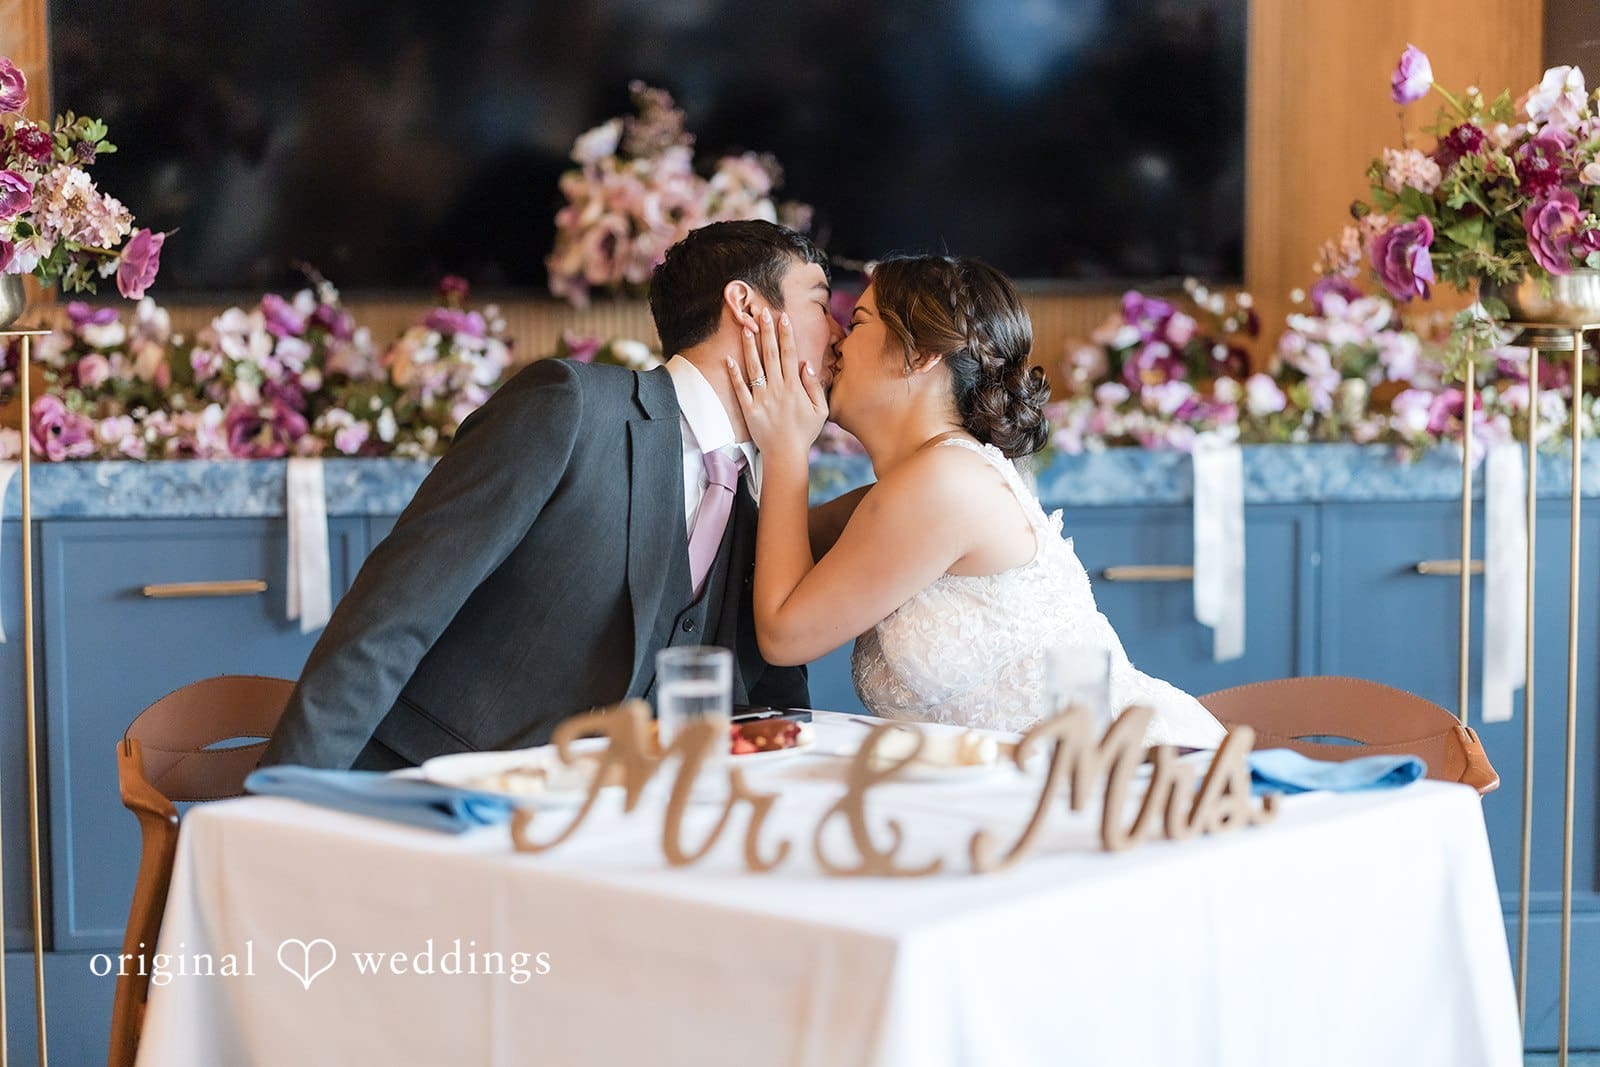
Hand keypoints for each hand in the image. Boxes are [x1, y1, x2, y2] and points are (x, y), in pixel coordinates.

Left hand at [727, 308, 827, 456]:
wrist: (786, 455)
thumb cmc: (805, 433)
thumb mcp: (821, 410)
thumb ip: (814, 385)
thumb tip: (806, 363)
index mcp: (794, 387)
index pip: (789, 354)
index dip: (786, 334)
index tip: (783, 317)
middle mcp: (777, 388)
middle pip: (771, 354)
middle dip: (767, 331)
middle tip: (762, 312)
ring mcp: (761, 398)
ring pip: (754, 367)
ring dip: (750, 346)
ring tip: (746, 327)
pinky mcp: (749, 409)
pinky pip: (740, 388)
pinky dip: (734, 374)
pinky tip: (729, 358)